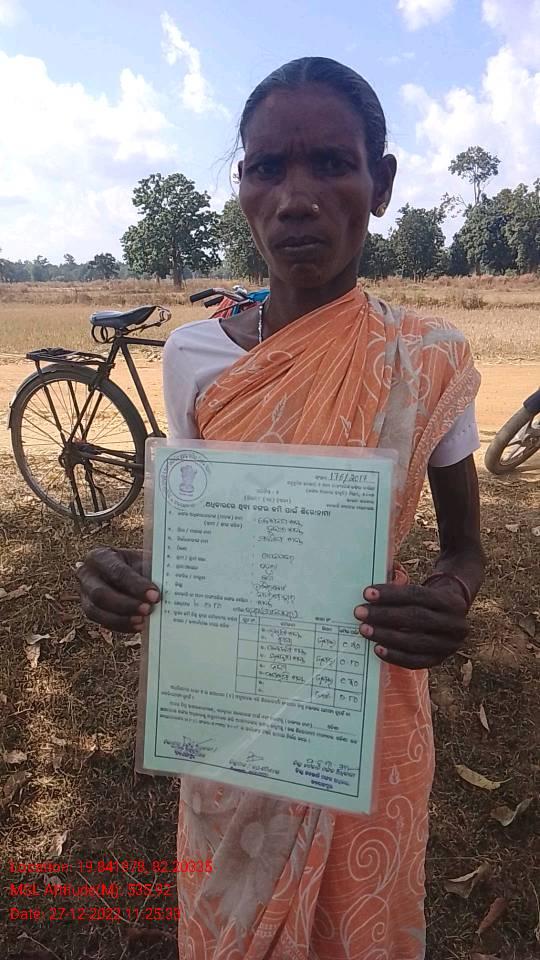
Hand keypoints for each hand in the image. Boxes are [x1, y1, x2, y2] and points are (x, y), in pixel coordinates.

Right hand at [77, 547, 159, 633]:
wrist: (134, 573)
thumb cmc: (139, 564)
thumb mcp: (143, 561)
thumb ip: (150, 573)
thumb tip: (164, 587)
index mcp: (100, 556)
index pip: (116, 571)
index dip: (135, 585)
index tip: (154, 595)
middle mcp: (87, 575)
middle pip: (100, 594)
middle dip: (125, 605)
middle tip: (148, 610)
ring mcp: (86, 595)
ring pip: (96, 612)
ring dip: (121, 619)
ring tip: (143, 621)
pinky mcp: (91, 611)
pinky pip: (103, 623)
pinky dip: (122, 626)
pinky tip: (138, 626)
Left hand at [354, 581, 468, 669]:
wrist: (451, 617)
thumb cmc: (427, 601)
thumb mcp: (423, 590)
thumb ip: (401, 592)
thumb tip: (370, 595)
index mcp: (451, 600)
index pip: (418, 595)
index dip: (391, 595)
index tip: (367, 593)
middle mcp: (455, 624)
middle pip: (416, 618)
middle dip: (385, 615)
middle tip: (360, 612)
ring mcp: (449, 645)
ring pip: (415, 641)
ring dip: (386, 636)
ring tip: (364, 630)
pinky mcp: (440, 660)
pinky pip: (416, 661)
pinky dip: (395, 656)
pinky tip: (378, 649)